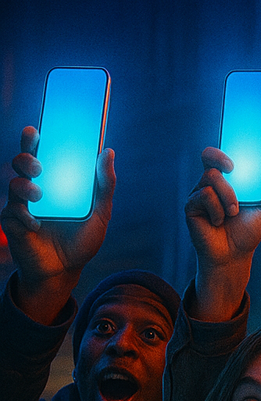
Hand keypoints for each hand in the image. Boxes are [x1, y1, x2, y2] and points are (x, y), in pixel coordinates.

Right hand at [0, 126, 115, 323]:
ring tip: (39, 196)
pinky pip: (12, 211)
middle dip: (26, 158)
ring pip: (14, 183)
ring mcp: (22, 205)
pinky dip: (25, 216)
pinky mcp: (12, 222)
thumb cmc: (81, 240)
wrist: (66, 270)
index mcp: (55, 182)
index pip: (42, 153)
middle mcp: (36, 189)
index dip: (35, 139)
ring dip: (25, 186)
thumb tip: (107, 151)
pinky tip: (36, 225)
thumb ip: (104, 184)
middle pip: (22, 163)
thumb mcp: (100, 212)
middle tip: (39, 166)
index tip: (36, 129)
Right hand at [183, 147, 260, 320]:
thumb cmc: (249, 231)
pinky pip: (205, 196)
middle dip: (220, 157)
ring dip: (228, 196)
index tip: (235, 137)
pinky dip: (218, 209)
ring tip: (233, 213)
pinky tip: (219, 221)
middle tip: (233, 167)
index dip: (226, 144)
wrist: (235, 256)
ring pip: (212, 178)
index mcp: (228, 180)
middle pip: (210, 157)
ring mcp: (199, 194)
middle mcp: (211, 184)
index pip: (223, 155)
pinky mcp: (191, 206)